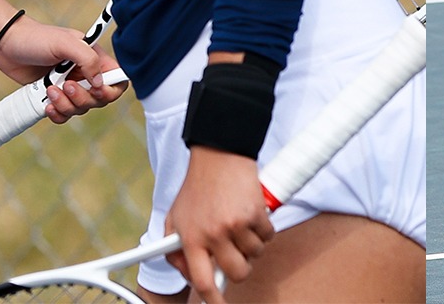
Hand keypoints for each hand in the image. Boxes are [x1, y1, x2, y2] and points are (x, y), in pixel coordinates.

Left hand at [0, 16, 127, 123]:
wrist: (7, 44)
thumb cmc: (36, 38)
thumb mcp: (65, 43)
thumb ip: (87, 60)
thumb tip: (100, 83)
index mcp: (93, 58)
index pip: (118, 78)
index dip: (112, 89)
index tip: (96, 89)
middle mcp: (84, 74)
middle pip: (99, 99)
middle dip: (82, 98)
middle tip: (65, 86)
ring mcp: (69, 86)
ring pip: (80, 109)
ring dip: (66, 105)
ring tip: (49, 90)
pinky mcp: (53, 97)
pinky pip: (64, 115)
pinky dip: (57, 114)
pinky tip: (46, 105)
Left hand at [164, 147, 274, 303]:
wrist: (219, 154)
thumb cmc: (197, 188)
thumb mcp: (176, 217)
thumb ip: (175, 247)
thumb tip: (187, 273)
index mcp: (191, 237)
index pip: (202, 280)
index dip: (213, 300)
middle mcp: (214, 233)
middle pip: (238, 273)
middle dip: (240, 268)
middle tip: (236, 254)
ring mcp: (237, 224)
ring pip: (255, 254)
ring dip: (251, 244)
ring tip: (240, 224)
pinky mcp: (256, 212)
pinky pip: (268, 236)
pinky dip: (264, 229)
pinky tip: (252, 214)